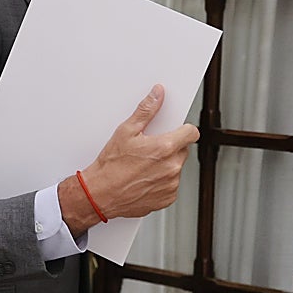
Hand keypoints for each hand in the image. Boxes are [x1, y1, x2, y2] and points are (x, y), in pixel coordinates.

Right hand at [58, 84, 197, 231]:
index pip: (191, 133)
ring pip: (176, 167)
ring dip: (166, 164)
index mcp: (165, 147)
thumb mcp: (126, 131)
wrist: (101, 194)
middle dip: (170, 147)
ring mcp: (171, 184)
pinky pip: (171, 184)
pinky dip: (161, 181)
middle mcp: (172, 167)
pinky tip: (144, 178)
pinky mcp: (168, 198)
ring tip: (144, 165)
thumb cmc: (111, 165)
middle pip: (183, 150)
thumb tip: (157, 95)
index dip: (183, 129)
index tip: (176, 130)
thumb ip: (146, 110)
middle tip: (150, 149)